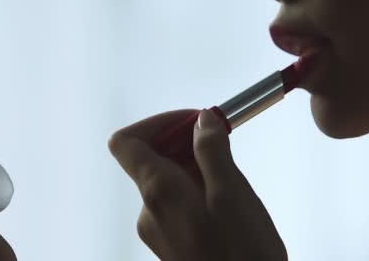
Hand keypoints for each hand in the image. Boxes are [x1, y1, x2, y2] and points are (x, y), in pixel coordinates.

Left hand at [109, 109, 286, 260]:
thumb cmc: (242, 254)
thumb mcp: (233, 194)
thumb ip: (212, 152)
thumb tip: (201, 120)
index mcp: (157, 191)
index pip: (125, 142)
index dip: (155, 123)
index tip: (192, 122)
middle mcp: (148, 210)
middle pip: (149, 159)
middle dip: (184, 144)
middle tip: (222, 143)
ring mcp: (157, 229)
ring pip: (166, 182)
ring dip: (194, 169)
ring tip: (230, 181)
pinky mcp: (171, 243)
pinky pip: (174, 204)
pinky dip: (195, 191)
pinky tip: (225, 205)